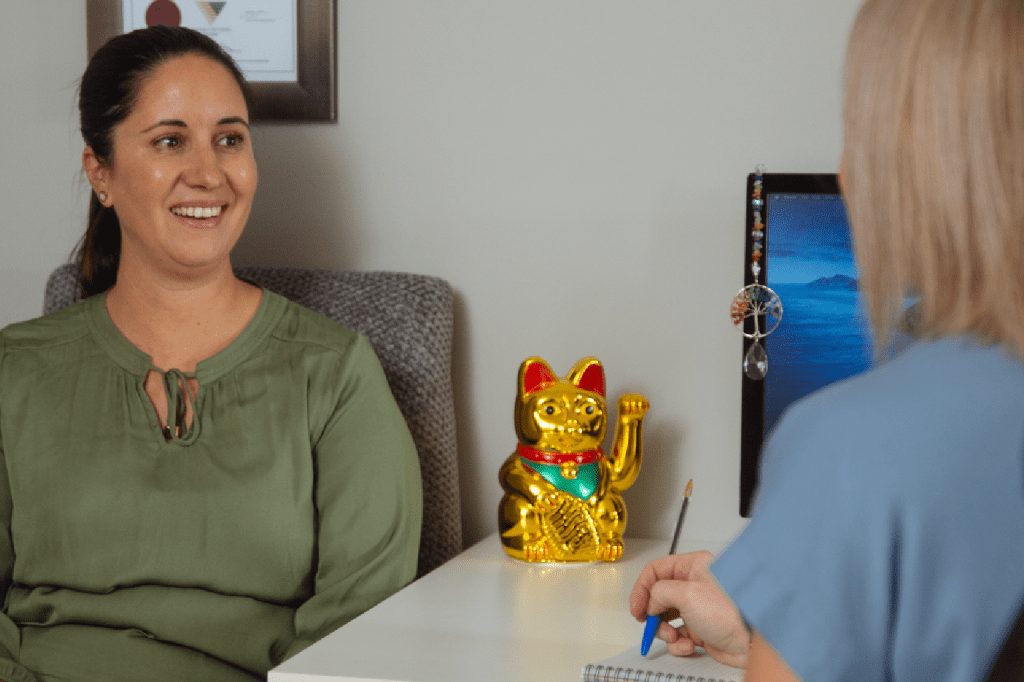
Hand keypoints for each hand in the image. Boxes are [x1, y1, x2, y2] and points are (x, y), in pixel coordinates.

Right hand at [629, 551, 749, 667]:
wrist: (753, 641)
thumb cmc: (731, 611)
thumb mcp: (687, 594)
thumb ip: (660, 593)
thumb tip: (651, 602)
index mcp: (693, 566)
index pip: (656, 570)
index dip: (642, 588)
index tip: (637, 608)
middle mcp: (695, 585)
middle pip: (659, 596)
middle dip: (653, 613)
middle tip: (651, 624)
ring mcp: (698, 609)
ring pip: (667, 618)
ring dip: (665, 631)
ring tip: (674, 636)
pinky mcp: (701, 629)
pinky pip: (678, 636)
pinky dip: (678, 643)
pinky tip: (688, 645)